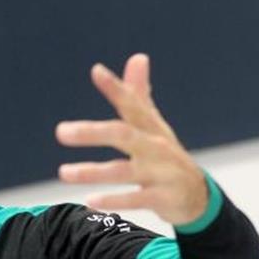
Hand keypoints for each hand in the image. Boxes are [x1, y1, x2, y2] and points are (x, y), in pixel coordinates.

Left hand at [55, 53, 207, 225]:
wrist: (198, 195)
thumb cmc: (166, 154)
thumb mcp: (154, 125)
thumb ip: (139, 94)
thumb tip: (137, 57)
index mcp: (150, 127)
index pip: (132, 104)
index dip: (116, 88)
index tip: (97, 71)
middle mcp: (156, 147)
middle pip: (123, 135)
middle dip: (92, 132)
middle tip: (60, 132)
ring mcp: (161, 172)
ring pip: (123, 171)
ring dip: (92, 172)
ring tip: (63, 173)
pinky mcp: (163, 198)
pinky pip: (136, 199)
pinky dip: (113, 200)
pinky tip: (89, 201)